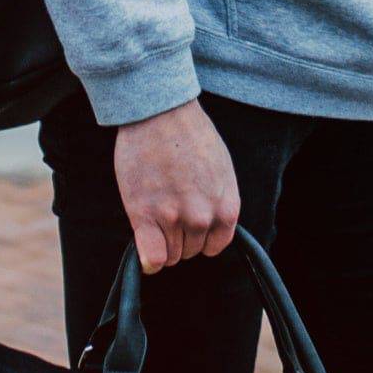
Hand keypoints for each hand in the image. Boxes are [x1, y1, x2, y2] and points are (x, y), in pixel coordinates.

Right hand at [114, 97, 240, 273]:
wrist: (160, 112)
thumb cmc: (189, 134)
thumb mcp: (221, 169)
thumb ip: (219, 201)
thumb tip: (209, 224)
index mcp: (227, 206)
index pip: (215, 246)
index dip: (200, 238)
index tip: (188, 224)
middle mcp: (203, 217)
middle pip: (190, 251)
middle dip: (179, 236)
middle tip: (167, 208)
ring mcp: (174, 218)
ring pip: (170, 256)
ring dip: (161, 241)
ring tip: (154, 212)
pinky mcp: (145, 216)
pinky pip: (152, 257)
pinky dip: (149, 259)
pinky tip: (145, 247)